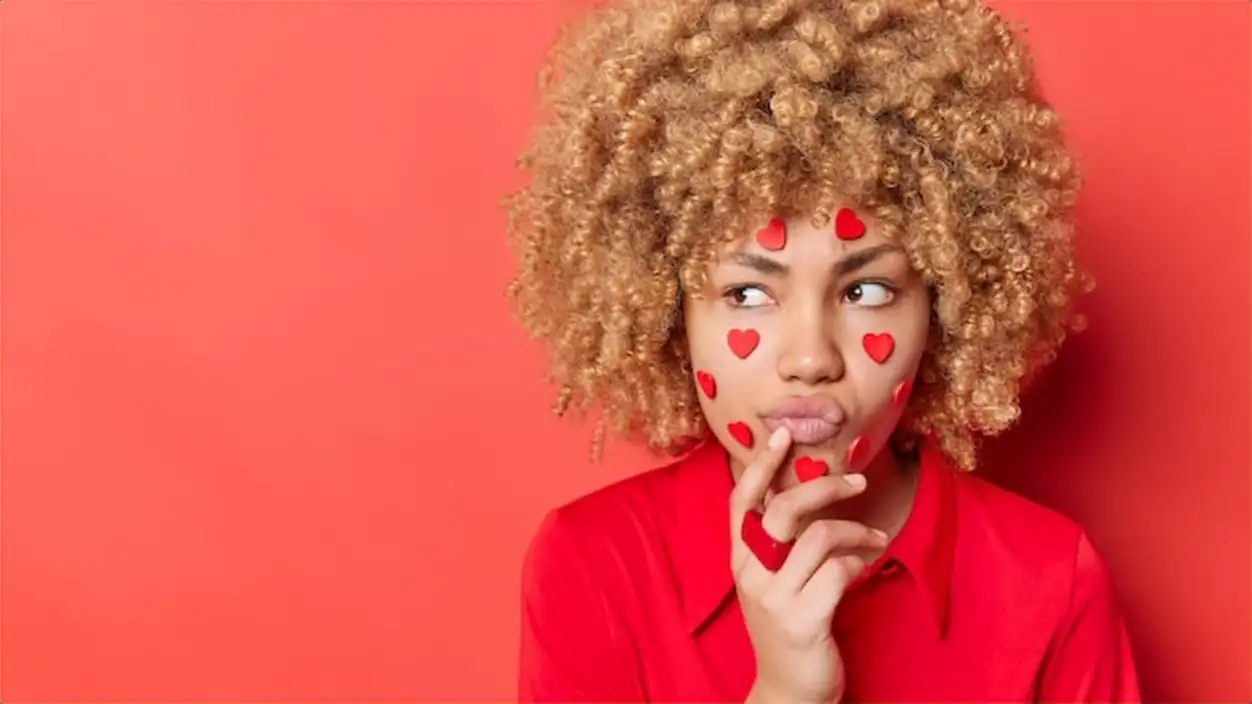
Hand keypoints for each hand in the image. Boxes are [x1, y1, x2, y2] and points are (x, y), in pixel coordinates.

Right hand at [731, 428, 887, 703]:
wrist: (788, 691)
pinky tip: (870, 559)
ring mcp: (775, 598)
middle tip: (857, 480)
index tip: (783, 435)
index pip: (742, 501)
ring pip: (819, 537)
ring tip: (874, 534)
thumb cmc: (788, 626)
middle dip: (825, 487)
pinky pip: (838, 571)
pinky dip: (860, 560)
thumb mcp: (772, 581)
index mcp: (740, 559)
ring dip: (855, 529)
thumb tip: (802, 491)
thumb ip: (779, 542)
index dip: (761, 466)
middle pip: (785, 509)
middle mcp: (750, 574)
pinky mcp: (802, 620)